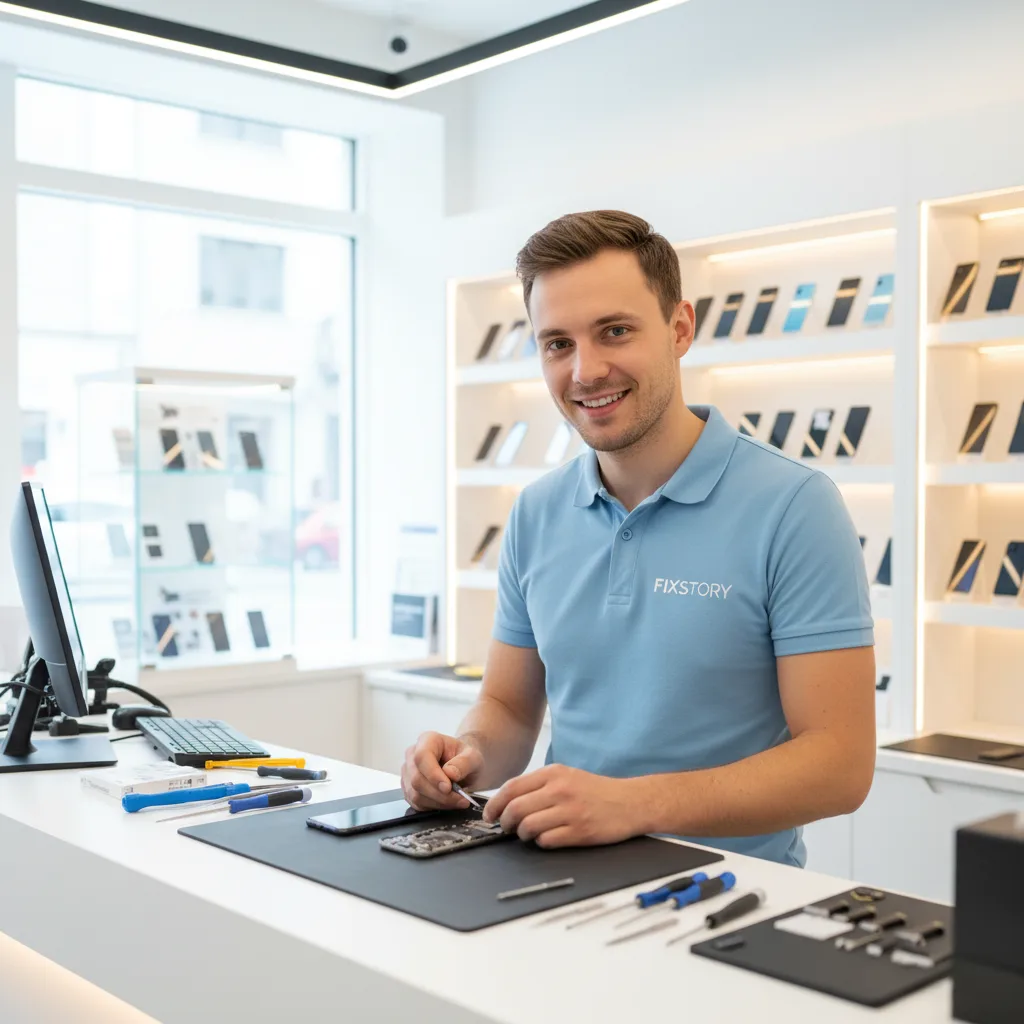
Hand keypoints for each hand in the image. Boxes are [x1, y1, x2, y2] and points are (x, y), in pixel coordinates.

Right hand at [401, 731, 483, 810]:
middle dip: (439, 794)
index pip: (422, 757)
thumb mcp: (473, 757)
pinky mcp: (408, 789)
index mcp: (427, 740)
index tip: (448, 787)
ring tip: (458, 801)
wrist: (463, 766)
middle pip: (417, 779)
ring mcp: (408, 773)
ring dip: (438, 802)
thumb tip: (449, 773)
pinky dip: (434, 807)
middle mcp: (413, 755)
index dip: (433, 774)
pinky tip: (448, 803)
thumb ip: (464, 763)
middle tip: (460, 799)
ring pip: (415, 794)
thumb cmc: (466, 758)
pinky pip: (416, 803)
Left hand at [483, 764, 642, 847]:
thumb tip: (508, 800)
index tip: (490, 815)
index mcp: (553, 773)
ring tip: (529, 833)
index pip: (512, 787)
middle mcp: (560, 790)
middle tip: (507, 827)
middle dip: (505, 822)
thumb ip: (540, 785)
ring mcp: (570, 811)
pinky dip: (541, 842)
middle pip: (515, 808)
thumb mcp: (567, 776)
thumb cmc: (596, 791)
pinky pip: (546, 841)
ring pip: (528, 826)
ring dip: (523, 834)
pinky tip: (548, 838)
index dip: (495, 804)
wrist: (630, 802)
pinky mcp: (579, 832)